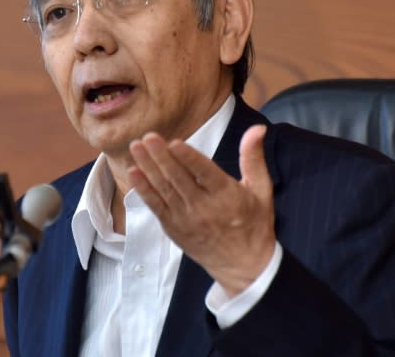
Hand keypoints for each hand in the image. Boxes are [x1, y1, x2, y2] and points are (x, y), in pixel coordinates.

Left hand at [126, 124, 275, 295]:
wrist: (243, 265)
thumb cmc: (254, 223)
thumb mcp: (261, 190)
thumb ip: (253, 157)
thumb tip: (257, 128)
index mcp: (227, 196)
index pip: (205, 174)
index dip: (189, 159)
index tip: (174, 143)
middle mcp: (204, 208)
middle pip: (179, 179)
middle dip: (161, 157)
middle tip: (148, 137)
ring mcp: (186, 219)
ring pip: (164, 190)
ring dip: (148, 167)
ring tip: (136, 147)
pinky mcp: (173, 227)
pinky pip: (156, 206)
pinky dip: (143, 190)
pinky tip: (133, 173)